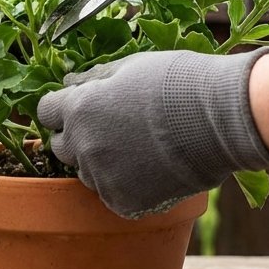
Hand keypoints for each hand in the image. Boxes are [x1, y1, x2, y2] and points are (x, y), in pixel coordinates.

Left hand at [36, 49, 268, 217]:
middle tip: (114, 128)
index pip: (46, 112)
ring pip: (86, 173)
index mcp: (79, 108)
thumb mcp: (131, 67)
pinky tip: (150, 169)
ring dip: (101, 163)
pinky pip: (112, 196)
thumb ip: (94, 78)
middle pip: (62, 146)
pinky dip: (125, 186)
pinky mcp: (124, 202)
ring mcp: (102, 177)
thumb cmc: (179, 82)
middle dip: (79, 136)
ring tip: (138, 148)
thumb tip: (70, 82)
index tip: (83, 107)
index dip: (64, 108)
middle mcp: (82, 145)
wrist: (221, 117)